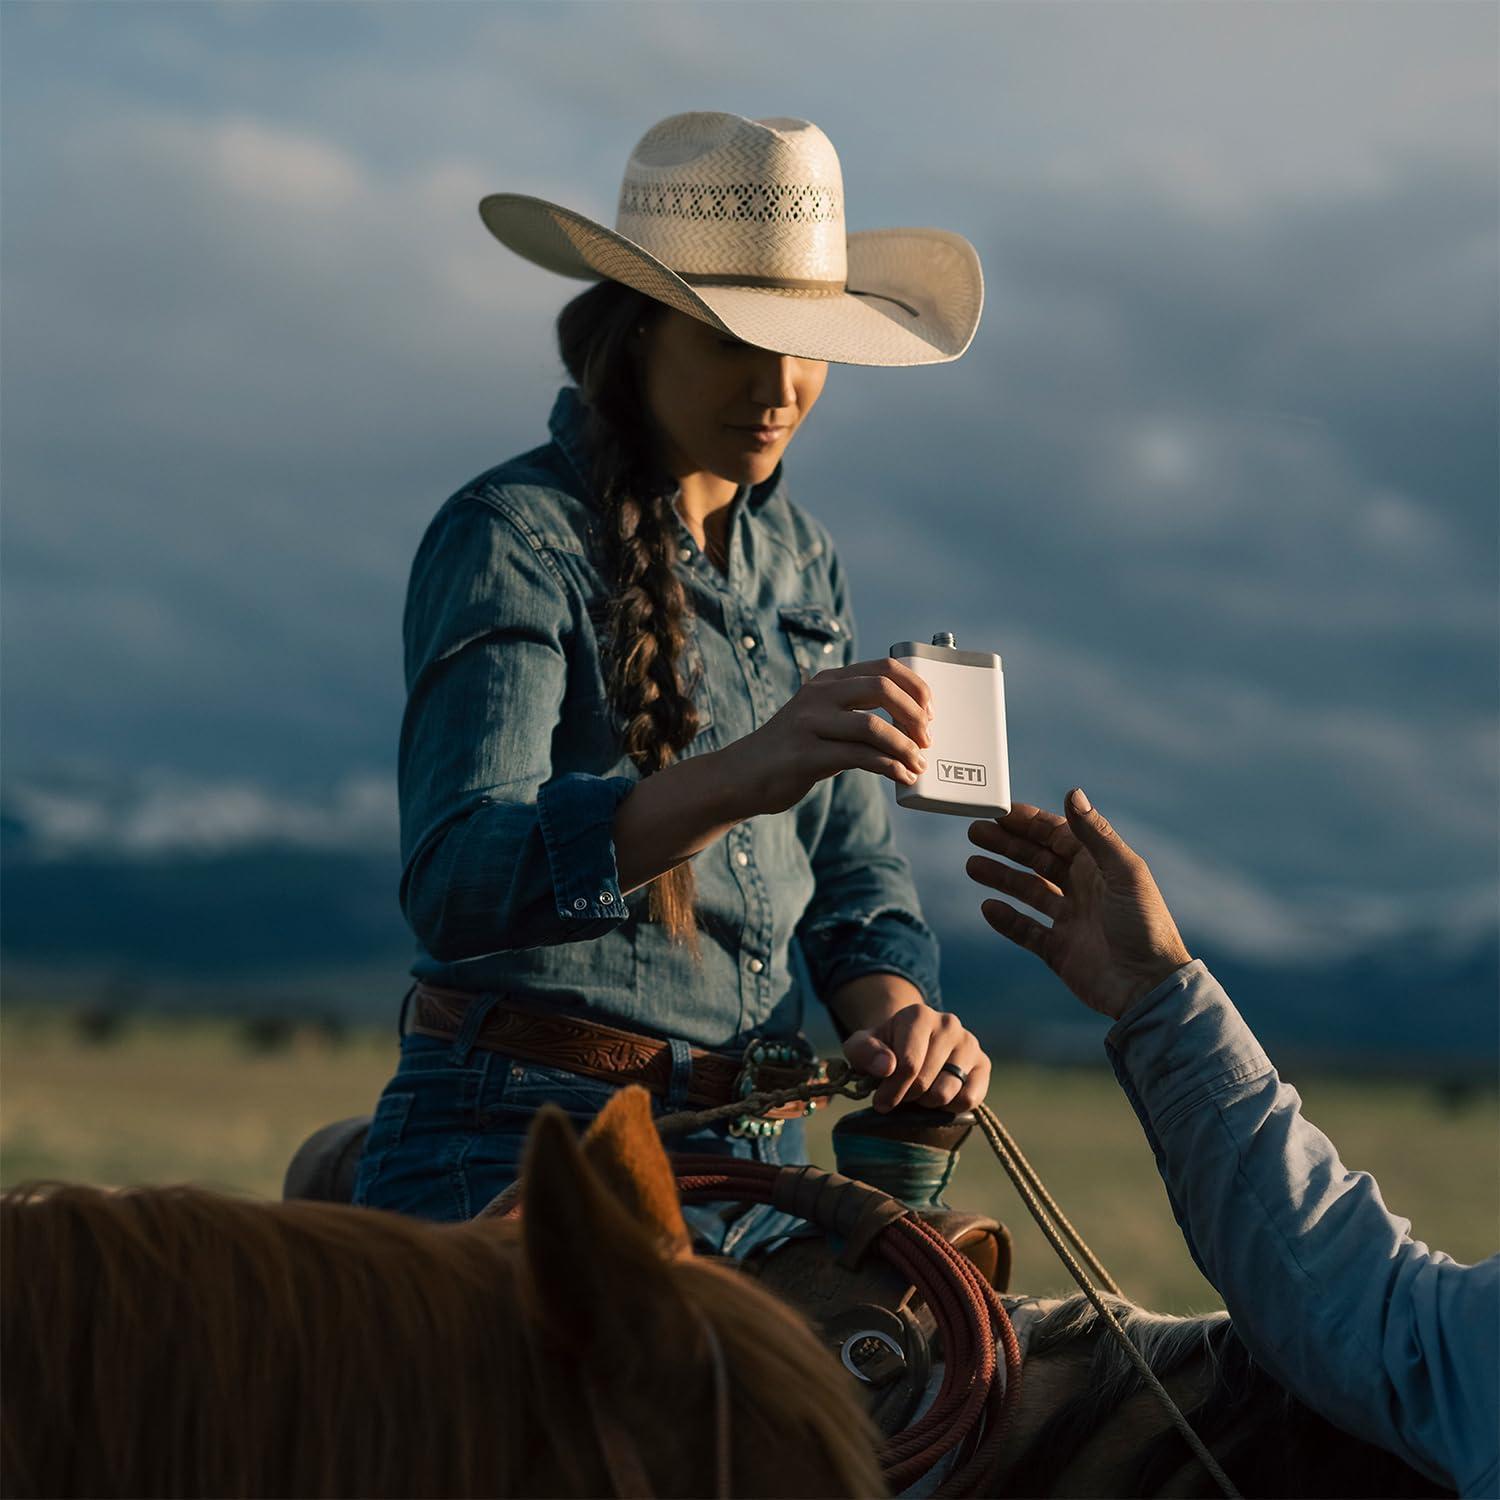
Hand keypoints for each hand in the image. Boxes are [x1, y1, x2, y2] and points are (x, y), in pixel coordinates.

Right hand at [721, 658, 932, 817]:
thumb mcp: (820, 718)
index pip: (884, 668)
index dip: (916, 688)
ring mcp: (810, 724)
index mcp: (827, 681)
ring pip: (874, 726)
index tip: (930, 711)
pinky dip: (889, 768)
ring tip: (917, 765)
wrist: (740, 776)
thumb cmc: (790, 750)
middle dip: (915, 716)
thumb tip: (909, 723)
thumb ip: (853, 711)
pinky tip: (901, 777)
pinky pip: (859, 758)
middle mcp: (819, 695)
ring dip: (905, 748)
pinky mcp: (806, 755)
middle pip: (883, 689)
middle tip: (927, 740)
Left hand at [842, 1004, 991, 1113]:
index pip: (908, 1065)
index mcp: (918, 1015)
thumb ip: (864, 1052)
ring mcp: (969, 1043)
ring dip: (927, 1103)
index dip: (891, 1090)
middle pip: (925, 1081)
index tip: (880, 1102)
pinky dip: (950, 1107)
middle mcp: (948, 1024)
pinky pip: (969, 1099)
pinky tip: (938, 1098)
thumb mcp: (861, 1047)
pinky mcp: (983, 1064)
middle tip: (900, 1096)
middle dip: (907, 1097)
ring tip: (918, 1094)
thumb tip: (886, 1067)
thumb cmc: (884, 1049)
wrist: (911, 1046)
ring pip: (946, 1092)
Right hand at [965, 789, 1191, 1020]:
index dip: (1029, 823)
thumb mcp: (1124, 872)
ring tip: (972, 865)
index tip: (1000, 811)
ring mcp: (1070, 920)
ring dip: (1001, 877)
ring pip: (1028, 891)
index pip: (1058, 836)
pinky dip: (1007, 919)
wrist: (1148, 987)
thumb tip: (1072, 792)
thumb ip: (1095, 834)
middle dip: (1007, 845)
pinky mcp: (1059, 950)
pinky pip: (1026, 930)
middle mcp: (1083, 889)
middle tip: (975, 832)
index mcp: (1099, 867)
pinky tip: (988, 907)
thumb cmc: (1145, 926)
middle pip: (1037, 860)